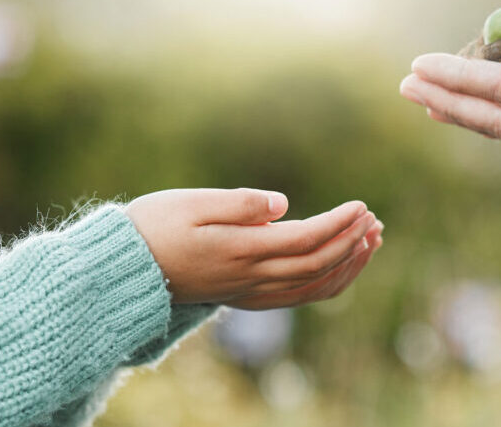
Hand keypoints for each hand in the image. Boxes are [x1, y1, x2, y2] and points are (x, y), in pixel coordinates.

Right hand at [125, 188, 383, 305]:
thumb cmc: (154, 226)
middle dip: (351, 242)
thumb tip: (283, 204)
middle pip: (317, 264)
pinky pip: (298, 297)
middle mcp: (251, 277)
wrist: (126, 271)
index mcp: (241, 250)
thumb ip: (239, 204)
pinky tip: (340, 265)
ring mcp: (250, 292)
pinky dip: (327, 282)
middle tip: (374, 219)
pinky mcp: (246, 297)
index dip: (339, 224)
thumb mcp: (191, 203)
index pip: (306, 239)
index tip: (361, 205)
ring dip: (346, 265)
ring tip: (371, 241)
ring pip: (312, 286)